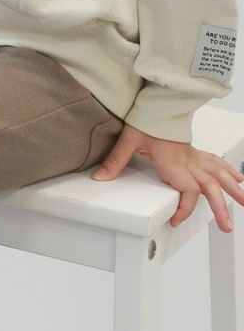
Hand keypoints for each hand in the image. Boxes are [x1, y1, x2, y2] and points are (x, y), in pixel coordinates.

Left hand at [91, 123, 243, 231]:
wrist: (159, 103)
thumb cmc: (147, 120)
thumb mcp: (129, 140)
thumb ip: (115, 161)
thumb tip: (100, 177)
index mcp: (175, 162)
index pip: (188, 190)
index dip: (185, 207)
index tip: (176, 220)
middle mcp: (189, 161)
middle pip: (211, 187)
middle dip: (220, 207)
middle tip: (226, 227)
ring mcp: (194, 156)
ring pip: (218, 175)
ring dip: (232, 190)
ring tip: (243, 203)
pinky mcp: (194, 152)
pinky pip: (215, 162)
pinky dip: (227, 171)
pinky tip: (238, 178)